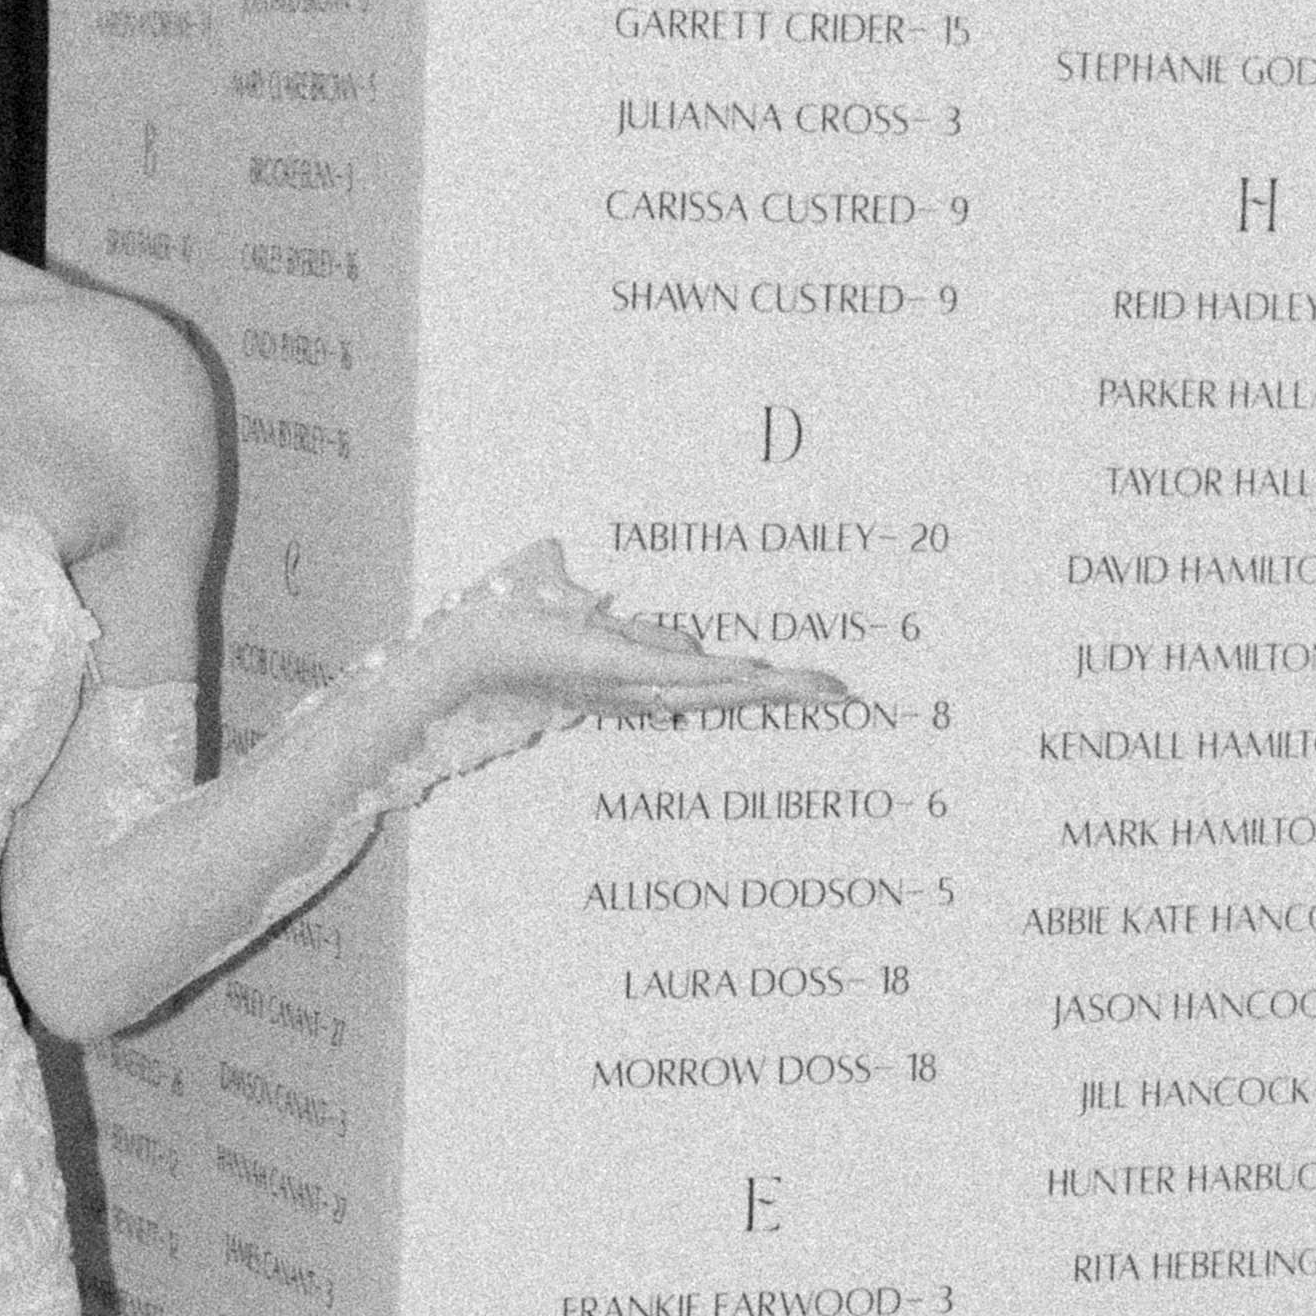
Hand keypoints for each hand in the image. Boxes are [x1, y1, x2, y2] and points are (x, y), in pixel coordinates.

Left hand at [437, 540, 851, 734]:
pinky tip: (753, 675)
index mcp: (641, 679)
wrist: (472, 653)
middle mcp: (644, 689)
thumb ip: (630, 625)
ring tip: (820, 687)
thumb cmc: (519, 631)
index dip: (768, 684)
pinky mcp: (614, 671)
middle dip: (788, 691)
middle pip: (730, 690)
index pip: (717, 683)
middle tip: (842, 691)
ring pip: (715, 686)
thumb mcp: (587, 623)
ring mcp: (632, 683)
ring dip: (769, 686)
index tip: (816, 686)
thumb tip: (674, 630)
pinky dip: (716, 676)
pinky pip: (675, 675)